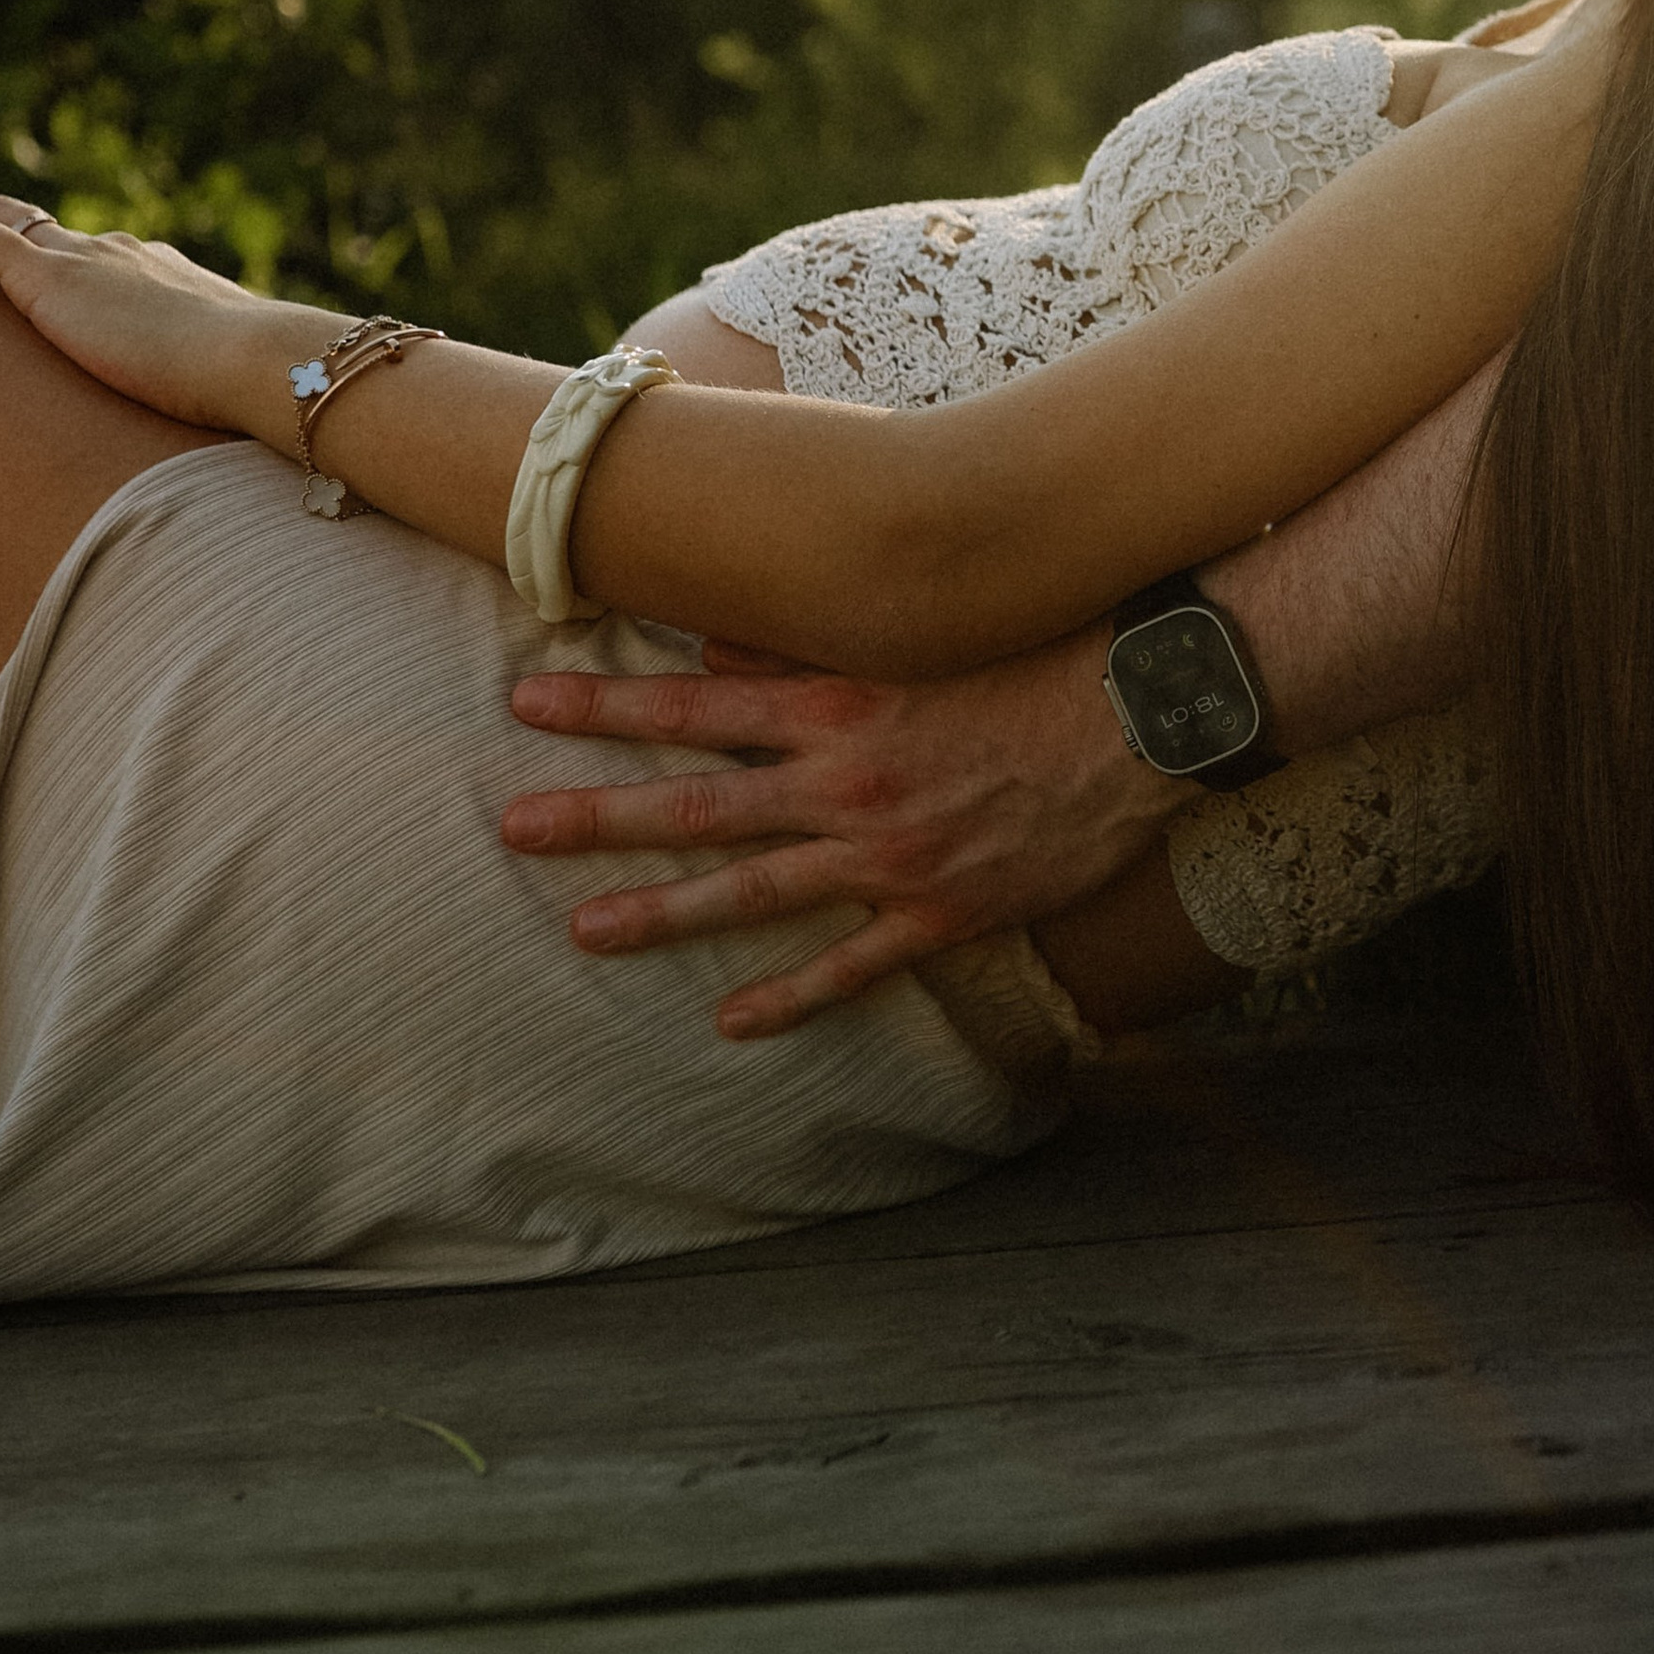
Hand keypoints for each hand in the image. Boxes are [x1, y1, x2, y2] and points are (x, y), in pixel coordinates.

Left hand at [0, 178, 305, 429]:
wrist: (251, 359)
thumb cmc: (247, 381)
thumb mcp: (216, 375)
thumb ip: (198, 377)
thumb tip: (206, 404)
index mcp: (152, 274)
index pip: (82, 253)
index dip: (42, 240)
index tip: (20, 231)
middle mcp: (114, 254)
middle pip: (30, 224)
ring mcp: (82, 261)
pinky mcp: (51, 279)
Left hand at [500, 623, 1174, 1036]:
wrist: (1140, 714)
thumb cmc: (1033, 652)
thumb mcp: (919, 631)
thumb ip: (813, 641)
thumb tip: (716, 640)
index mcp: (839, 705)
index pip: (693, 704)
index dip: (606, 706)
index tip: (527, 700)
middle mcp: (847, 784)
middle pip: (699, 805)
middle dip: (598, 817)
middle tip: (513, 825)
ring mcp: (890, 857)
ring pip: (755, 893)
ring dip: (665, 914)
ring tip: (584, 933)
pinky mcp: (940, 911)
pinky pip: (852, 966)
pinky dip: (791, 998)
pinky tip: (732, 1023)